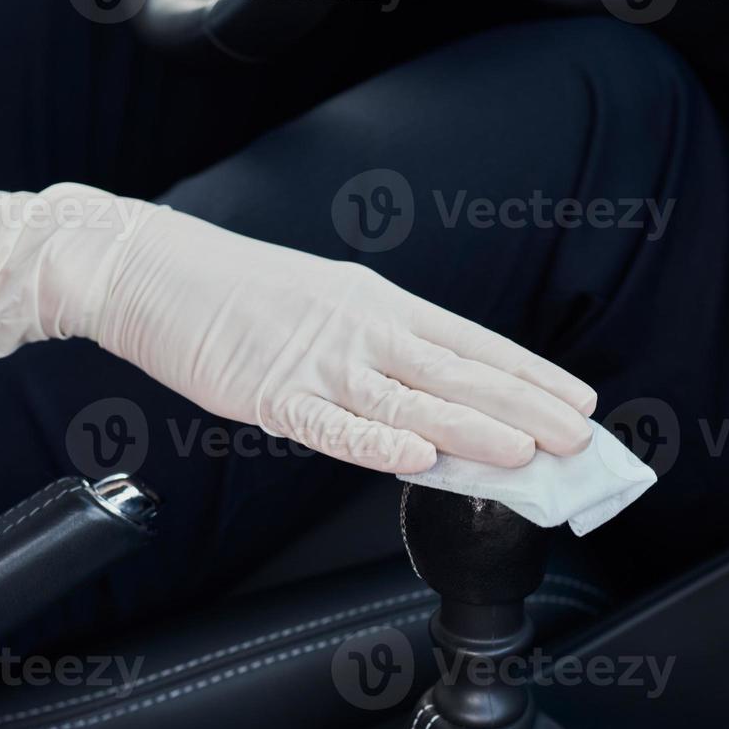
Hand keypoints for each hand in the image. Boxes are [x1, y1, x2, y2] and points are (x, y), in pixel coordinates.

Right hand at [0, 185, 595, 472]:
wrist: (149, 269)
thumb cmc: (241, 293)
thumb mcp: (329, 307)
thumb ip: (384, 355)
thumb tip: (439, 411)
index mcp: (379, 306)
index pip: (474, 345)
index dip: (531, 376)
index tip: (579, 402)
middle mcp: (361, 329)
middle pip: (458, 374)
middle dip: (525, 408)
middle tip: (579, 438)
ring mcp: (316, 361)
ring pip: (408, 402)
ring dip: (471, 429)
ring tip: (525, 453)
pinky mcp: (268, 392)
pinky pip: (329, 424)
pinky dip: (374, 441)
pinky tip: (415, 459)